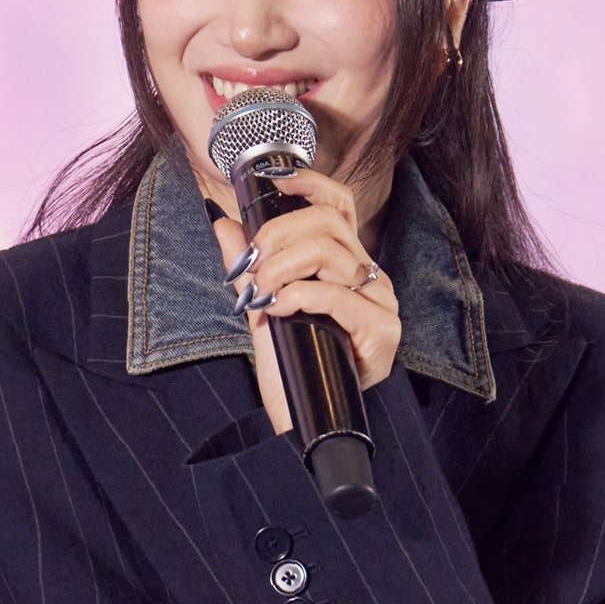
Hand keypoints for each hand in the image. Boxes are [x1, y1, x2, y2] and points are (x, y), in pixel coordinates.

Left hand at [209, 168, 399, 434]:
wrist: (302, 422)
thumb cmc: (290, 366)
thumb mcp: (260, 306)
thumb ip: (246, 266)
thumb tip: (222, 222)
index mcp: (346, 263)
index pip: (339, 204)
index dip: (310, 183)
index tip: (274, 181)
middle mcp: (369, 276)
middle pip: (328, 221)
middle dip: (278, 234)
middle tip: (251, 263)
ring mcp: (381, 302)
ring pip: (330, 253)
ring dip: (282, 268)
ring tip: (261, 293)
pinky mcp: (382, 331)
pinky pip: (338, 295)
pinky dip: (301, 296)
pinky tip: (280, 308)